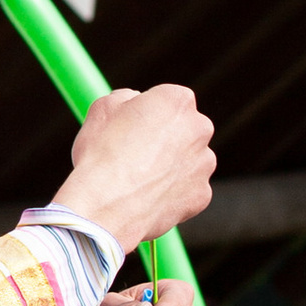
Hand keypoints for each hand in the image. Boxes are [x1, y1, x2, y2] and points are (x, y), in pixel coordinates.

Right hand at [59, 84, 214, 251]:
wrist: (106, 207)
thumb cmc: (101, 154)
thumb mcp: (102, 109)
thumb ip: (125, 98)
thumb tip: (132, 100)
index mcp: (178, 100)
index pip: (168, 101)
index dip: (147, 115)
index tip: (132, 128)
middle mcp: (200, 128)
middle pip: (184, 129)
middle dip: (166, 139)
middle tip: (136, 155)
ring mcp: (204, 163)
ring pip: (188, 161)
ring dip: (170, 167)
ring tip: (139, 180)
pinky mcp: (203, 194)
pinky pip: (188, 190)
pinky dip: (172, 194)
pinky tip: (147, 198)